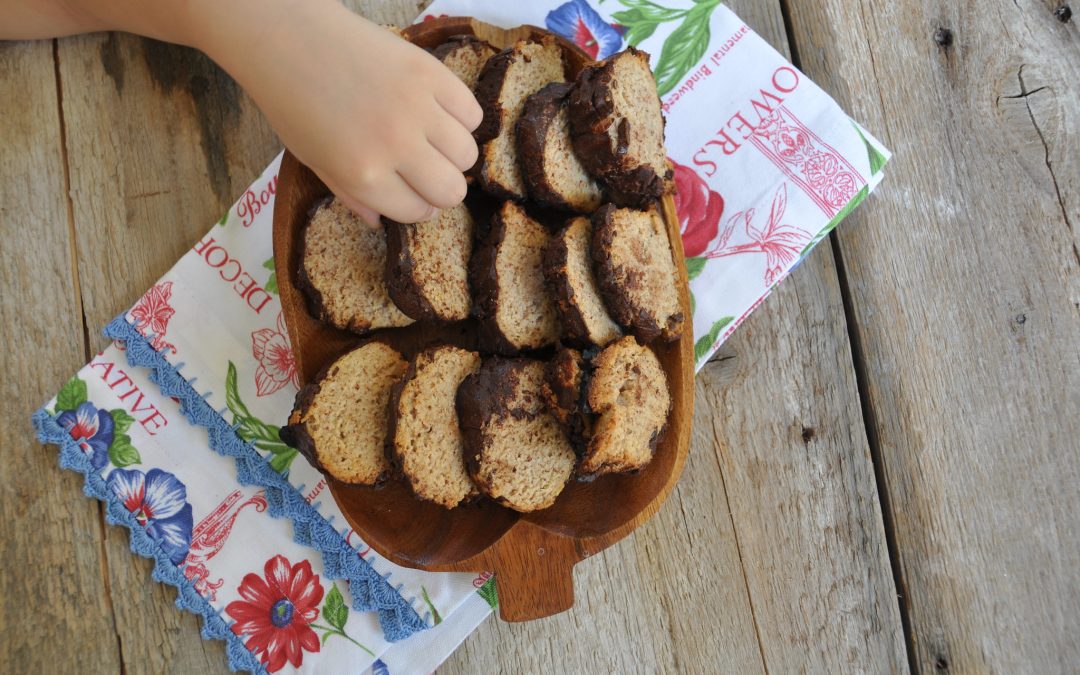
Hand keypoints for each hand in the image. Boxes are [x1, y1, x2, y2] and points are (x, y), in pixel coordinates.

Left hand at [204, 2, 481, 224]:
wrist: (291, 38)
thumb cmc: (294, 101)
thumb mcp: (314, 160)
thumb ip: (350, 195)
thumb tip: (379, 220)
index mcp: (363, 175)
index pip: (417, 211)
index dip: (417, 206)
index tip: (412, 192)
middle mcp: (396, 147)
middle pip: (452, 191)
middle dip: (441, 188)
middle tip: (427, 171)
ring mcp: (418, 109)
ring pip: (467, 155)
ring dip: (453, 154)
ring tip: (433, 139)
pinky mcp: (432, 74)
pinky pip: (472, 113)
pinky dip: (461, 119)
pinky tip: (439, 113)